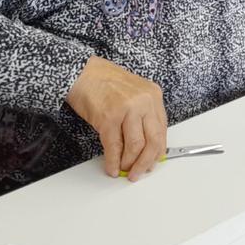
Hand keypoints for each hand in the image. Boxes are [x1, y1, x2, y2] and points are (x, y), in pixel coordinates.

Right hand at [66, 56, 166, 180]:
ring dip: (130, 163)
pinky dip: (113, 161)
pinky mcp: (108, 118)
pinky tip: (112, 168)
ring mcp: (127, 109)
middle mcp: (144, 102)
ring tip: (125, 170)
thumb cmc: (105, 82)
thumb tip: (145, 145)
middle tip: (140, 172)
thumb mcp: (134, 94)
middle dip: (147, 161)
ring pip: (136, 146)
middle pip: (154, 140)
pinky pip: (114, 146)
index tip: (153, 162)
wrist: (82, 73)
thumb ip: (142, 115)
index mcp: (153, 96)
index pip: (162, 129)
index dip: (158, 150)